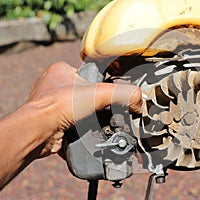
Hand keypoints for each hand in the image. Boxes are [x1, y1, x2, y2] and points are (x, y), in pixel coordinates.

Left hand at [27, 61, 141, 157]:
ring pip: (78, 109)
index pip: (89, 74)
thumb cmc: (57, 105)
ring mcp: (52, 104)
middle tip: (102, 109)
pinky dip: (80, 127)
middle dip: (95, 103)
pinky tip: (84, 129)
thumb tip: (138, 101)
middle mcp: (54, 86)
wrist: (38, 132)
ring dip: (87, 117)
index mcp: (61, 70)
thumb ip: (123, 93)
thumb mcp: (99, 92)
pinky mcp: (52, 121)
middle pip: (85, 93)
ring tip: (92, 120)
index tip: (108, 93)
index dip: (101, 83)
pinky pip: (72, 122)